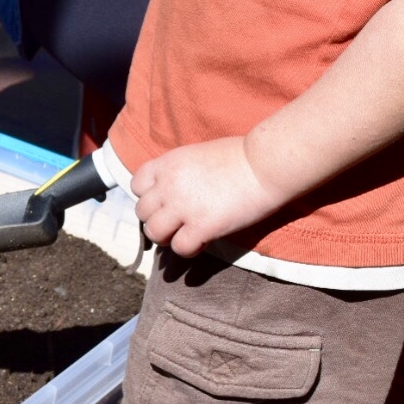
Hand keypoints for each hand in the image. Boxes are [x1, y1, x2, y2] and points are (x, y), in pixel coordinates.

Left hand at [131, 137, 287, 256]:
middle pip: (142, 212)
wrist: (267, 164)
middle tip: (176, 222)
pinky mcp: (201, 227)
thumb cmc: (242, 155)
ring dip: (167, 237)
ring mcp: (182, 207)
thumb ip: (181, 171)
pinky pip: (180, 248)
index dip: (149, 196)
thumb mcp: (198, 154)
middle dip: (157, 219)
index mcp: (167, 164)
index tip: (165, 201)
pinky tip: (203, 242)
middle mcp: (168, 186)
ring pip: (154, 233)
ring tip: (186, 234)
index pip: (137, 185)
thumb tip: (178, 187)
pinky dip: (189, 249)